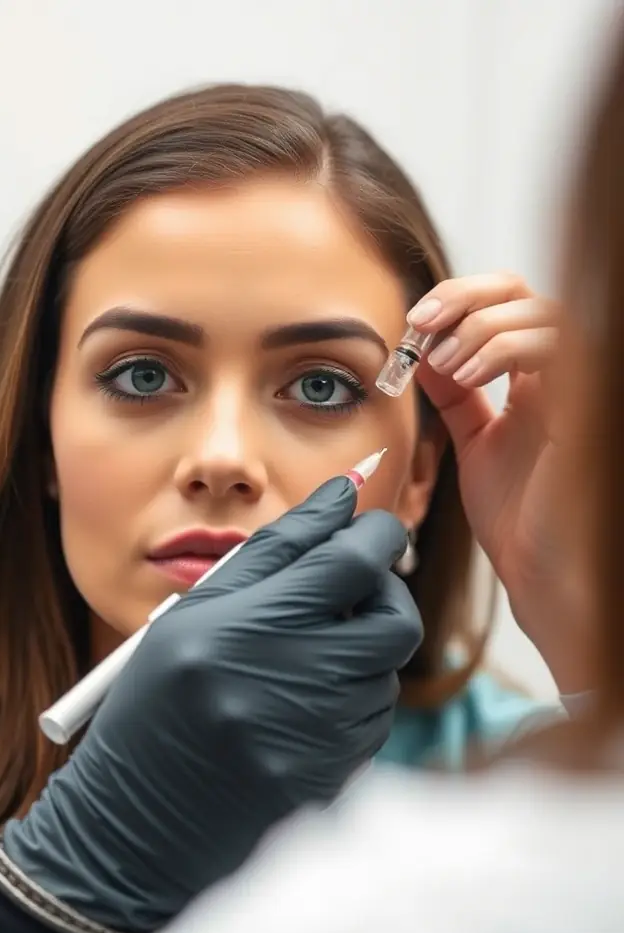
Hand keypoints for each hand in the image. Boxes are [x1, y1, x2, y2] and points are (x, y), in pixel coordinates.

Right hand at [4, 478, 420, 932]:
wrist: (135, 827)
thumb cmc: (154, 706)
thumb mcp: (191, 616)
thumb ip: (272, 551)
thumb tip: (342, 496)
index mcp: (247, 628)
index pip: (353, 562)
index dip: (379, 534)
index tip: (375, 528)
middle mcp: (291, 681)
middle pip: (395, 619)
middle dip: (384, 593)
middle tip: (351, 590)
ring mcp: (318, 738)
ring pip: (385, 672)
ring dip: (360, 652)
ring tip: (300, 663)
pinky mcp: (334, 780)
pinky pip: (373, 721)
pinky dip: (351, 702)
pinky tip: (299, 710)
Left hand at [409, 273, 580, 681]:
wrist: (540, 575)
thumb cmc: (518, 519)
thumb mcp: (476, 440)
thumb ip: (456, 395)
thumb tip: (422, 350)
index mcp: (540, 378)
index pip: (508, 301)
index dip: (459, 297)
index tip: (413, 324)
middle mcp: (565, 374)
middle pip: (523, 290)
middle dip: (462, 296)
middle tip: (419, 325)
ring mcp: (581, 388)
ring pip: (542, 309)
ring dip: (477, 326)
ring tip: (443, 365)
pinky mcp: (586, 408)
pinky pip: (554, 346)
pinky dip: (501, 347)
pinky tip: (465, 377)